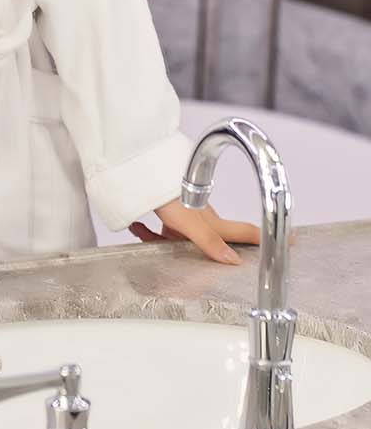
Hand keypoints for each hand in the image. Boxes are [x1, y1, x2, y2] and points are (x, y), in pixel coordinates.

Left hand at [128, 199, 297, 263]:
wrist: (141, 168)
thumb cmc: (166, 193)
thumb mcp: (190, 222)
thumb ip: (210, 242)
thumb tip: (232, 260)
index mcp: (213, 222)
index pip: (244, 231)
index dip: (264, 238)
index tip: (292, 239)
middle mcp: (202, 218)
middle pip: (210, 239)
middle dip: (208, 250)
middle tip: (205, 260)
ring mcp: (184, 215)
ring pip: (181, 236)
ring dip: (166, 241)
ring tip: (150, 236)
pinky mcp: (164, 211)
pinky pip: (158, 228)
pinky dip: (148, 231)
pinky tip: (137, 226)